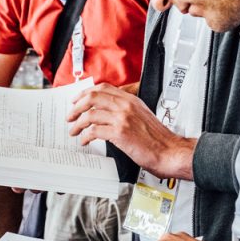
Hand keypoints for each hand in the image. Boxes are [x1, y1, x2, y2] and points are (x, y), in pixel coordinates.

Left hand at [67, 83, 194, 179]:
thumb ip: (125, 110)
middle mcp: (126, 106)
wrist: (169, 151)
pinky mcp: (119, 133)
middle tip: (70, 115)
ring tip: (74, 131)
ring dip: (78, 123)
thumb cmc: (157, 138)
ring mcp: (122, 118)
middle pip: (92, 97)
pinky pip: (94, 130)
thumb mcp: (142, 115)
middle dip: (77, 106)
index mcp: (131, 100)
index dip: (86, 92)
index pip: (103, 88)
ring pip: (90, 114)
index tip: (77, 100)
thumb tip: (105, 111)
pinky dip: (85, 136)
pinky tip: (85, 141)